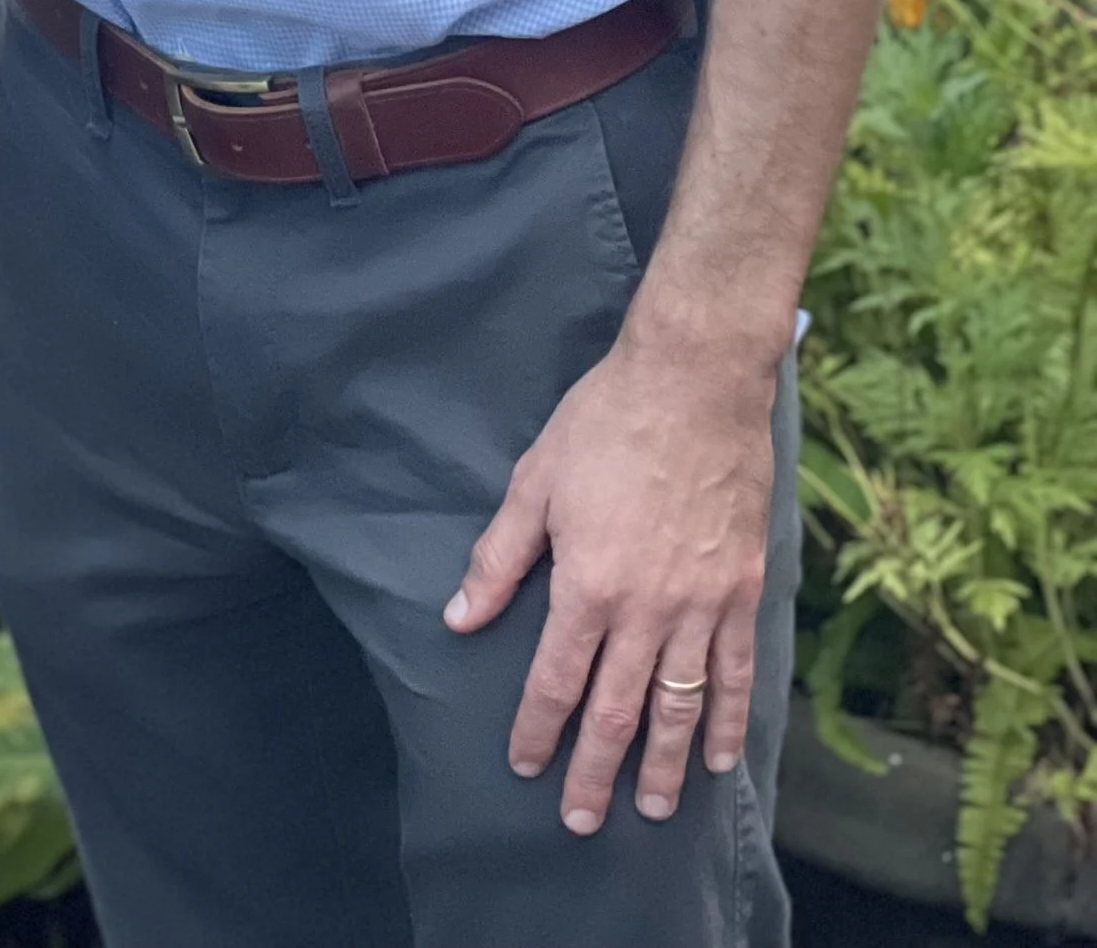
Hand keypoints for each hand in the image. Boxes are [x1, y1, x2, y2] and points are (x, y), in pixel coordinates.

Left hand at [446, 331, 777, 830]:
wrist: (694, 384)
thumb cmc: (605, 424)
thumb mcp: (535, 482)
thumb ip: (500, 558)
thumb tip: (461, 618)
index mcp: (588, 584)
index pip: (555, 678)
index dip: (538, 729)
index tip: (525, 765)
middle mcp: (648, 609)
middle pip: (619, 709)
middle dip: (596, 769)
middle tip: (580, 819)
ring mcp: (702, 604)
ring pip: (680, 705)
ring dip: (664, 764)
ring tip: (651, 808)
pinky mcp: (743, 591)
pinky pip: (736, 671)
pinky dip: (727, 720)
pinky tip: (718, 757)